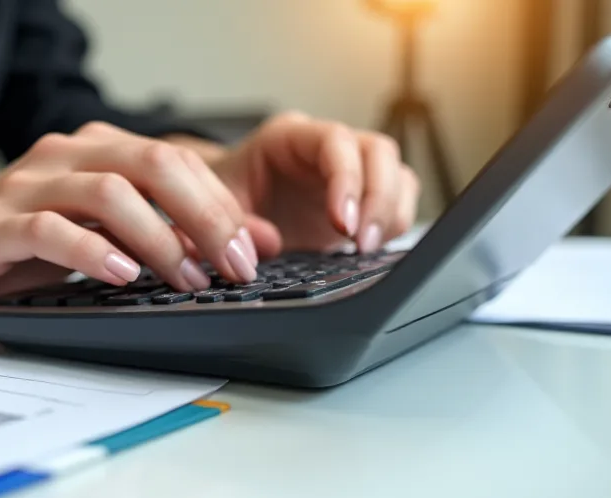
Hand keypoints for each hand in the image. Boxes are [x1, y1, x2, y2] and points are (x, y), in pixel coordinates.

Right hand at [0, 122, 259, 317]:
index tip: (255, 252)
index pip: (176, 162)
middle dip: (205, 214)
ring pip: (108, 192)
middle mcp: (63, 158)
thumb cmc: (8, 250)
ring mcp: (26, 187)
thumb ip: (163, 235)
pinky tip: (120, 276)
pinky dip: (91, 251)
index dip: (223, 205)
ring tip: (184, 277)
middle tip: (234, 264)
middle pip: (153, 164)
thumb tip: (246, 244)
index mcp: (92, 155)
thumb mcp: (96, 241)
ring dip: (158, 236)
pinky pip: (49, 228)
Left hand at [211, 111, 420, 257]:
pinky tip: (369, 248)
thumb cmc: (219, 197)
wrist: (222, 208)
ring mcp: (347, 170)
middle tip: (362, 242)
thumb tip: (271, 242)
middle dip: (378, 198)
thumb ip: (236, 224)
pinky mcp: (360, 197)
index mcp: (288, 137)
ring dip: (391, 213)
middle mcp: (324, 147)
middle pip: (378, 152)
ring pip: (396, 174)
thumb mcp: (213, 209)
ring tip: (366, 248)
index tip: (343, 223)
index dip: (347, 179)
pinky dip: (393, 224)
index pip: (335, 141)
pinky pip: (396, 200)